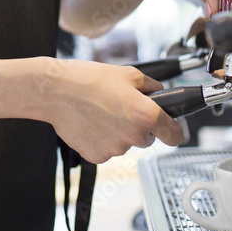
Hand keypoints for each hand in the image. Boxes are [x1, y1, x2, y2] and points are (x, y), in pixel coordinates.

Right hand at [43, 59, 182, 163]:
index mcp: (146, 115)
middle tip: (120, 108)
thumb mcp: (129, 74)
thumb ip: (152, 88)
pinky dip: (102, 139)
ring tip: (100, 112)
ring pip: (126, 143)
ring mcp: (115, 149)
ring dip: (119, 132)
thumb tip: (161, 96)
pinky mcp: (97, 156)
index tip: (170, 128)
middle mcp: (134, 136)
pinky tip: (91, 123)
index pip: (175, 135)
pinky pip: (107, 149)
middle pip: (147, 138)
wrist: (56, 91)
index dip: (173, 129)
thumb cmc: (89, 79)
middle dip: (139, 126)